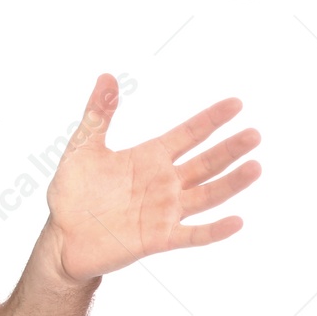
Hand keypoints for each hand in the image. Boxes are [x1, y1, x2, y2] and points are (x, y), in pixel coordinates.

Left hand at [44, 74, 261, 283]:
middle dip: (230, 149)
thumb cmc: (72, 192)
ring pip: (207, 195)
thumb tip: (107, 76)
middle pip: (206, 163)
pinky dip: (214, 230)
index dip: (211, 119)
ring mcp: (164, 211)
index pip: (189, 134)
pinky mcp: (158, 238)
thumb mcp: (83, 148)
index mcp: (150, 157)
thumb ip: (98, 114)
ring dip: (231, 184)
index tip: (236, 104)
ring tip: (255, 167)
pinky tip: (236, 221)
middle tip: (254, 134)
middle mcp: (164, 183)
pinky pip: (192, 235)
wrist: (61, 236)